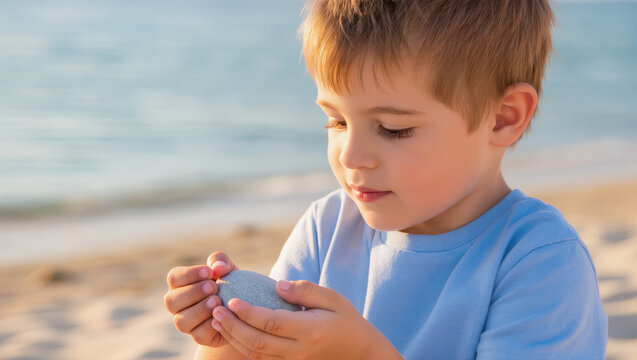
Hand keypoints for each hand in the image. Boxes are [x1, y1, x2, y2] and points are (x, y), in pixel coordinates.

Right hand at [164, 251, 237, 346]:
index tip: (209, 272)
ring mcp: (186, 322)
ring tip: (217, 301)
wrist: (243, 308)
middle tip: (213, 287)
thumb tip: (217, 268)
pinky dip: (211, 325)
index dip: (189, 274)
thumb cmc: (230, 283)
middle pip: (171, 300)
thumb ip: (220, 261)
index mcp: (180, 285)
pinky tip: (222, 315)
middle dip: (193, 293)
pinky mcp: (199, 336)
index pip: (174, 278)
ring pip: (181, 321)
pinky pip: (199, 334)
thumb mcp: (228, 268)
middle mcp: (178, 305)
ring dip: (200, 310)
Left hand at [211, 280, 401, 358]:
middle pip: (258, 342)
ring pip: (256, 354)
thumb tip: (277, 285)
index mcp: (310, 330)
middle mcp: (299, 350)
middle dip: (233, 326)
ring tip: (218, 321)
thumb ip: (305, 290)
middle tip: (216, 310)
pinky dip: (244, 347)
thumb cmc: (346, 320)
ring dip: (234, 338)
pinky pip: (262, 359)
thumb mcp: (333, 298)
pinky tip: (233, 333)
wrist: (359, 352)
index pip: (272, 322)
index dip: (249, 313)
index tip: (232, 299)